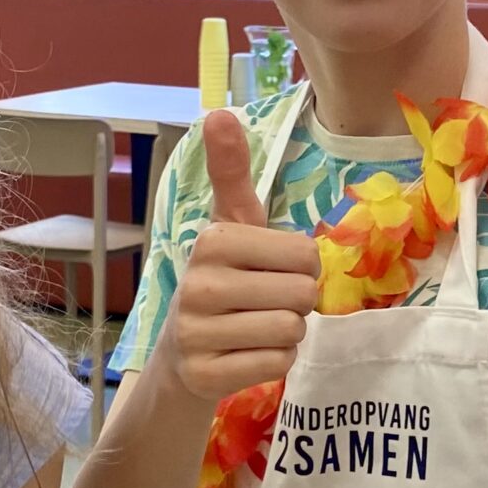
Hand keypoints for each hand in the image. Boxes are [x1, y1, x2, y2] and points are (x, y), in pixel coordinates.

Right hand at [152, 109, 321, 400]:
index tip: (272, 271)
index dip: (302, 267)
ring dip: (287, 333)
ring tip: (256, 326)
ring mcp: (197, 334)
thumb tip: (218, 112)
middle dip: (296, 302)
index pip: (305, 255)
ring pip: (292, 331)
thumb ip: (231, 171)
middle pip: (302, 294)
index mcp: (213, 240)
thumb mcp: (230, 224)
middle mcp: (199, 285)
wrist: (183, 354)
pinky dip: (275, 362)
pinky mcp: (205, 375)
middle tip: (264, 303)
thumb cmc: (222, 280)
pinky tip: (247, 354)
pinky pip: (278, 365)